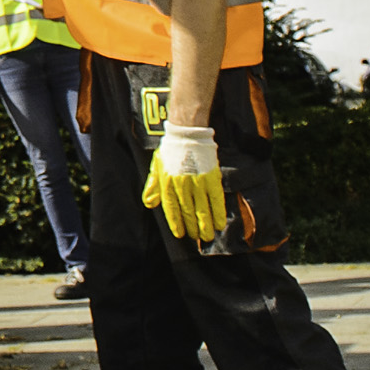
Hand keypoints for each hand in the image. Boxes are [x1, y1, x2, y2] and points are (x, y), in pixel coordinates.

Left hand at [141, 124, 227, 245]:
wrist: (188, 132)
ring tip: (208, 237)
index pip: (171, 209)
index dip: (176, 223)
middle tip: (197, 237)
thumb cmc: (171, 149)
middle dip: (193, 228)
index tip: (180, 234)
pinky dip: (218, 213)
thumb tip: (149, 203)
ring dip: (205, 226)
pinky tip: (220, 223)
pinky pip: (216, 200)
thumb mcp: (157, 166)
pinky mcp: (211, 178)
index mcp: (167, 183)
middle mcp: (181, 185)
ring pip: (202, 210)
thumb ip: (153, 186)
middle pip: (188, 213)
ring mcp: (197, 183)